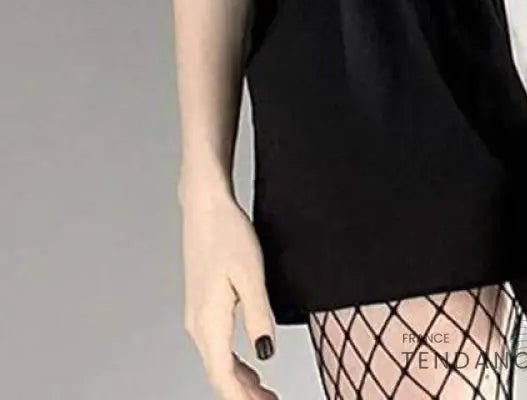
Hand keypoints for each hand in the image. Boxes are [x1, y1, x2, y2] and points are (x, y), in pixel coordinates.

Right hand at [180, 186, 279, 399]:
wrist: (205, 208)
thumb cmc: (227, 235)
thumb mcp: (251, 275)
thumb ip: (259, 316)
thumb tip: (266, 353)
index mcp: (209, 321)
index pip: (224, 376)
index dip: (243, 398)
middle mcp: (198, 324)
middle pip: (219, 374)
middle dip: (244, 395)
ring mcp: (197, 315)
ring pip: (217, 361)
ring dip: (240, 381)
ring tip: (265, 393)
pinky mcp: (202, 305)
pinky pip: (216, 345)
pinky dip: (234, 363)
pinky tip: (251, 364)